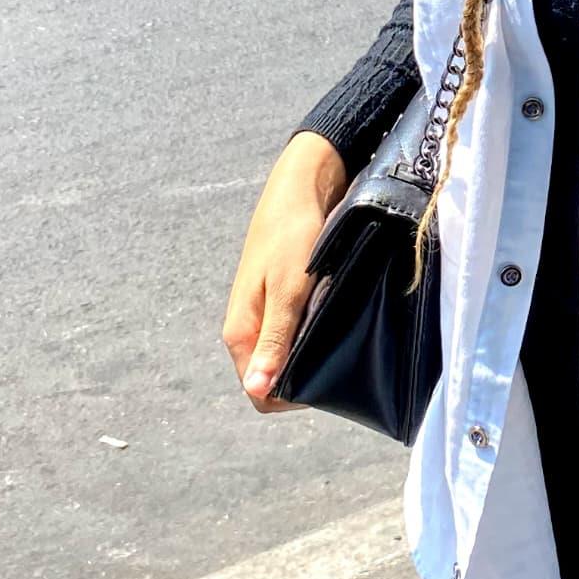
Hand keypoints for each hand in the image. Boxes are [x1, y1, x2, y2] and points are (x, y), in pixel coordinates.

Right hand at [222, 130, 346, 412]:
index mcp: (240, 331)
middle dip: (301, 378)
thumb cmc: (292, 233)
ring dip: (309, 354)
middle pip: (272, 377)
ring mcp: (265, 311)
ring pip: (286, 353)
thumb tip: (257, 390)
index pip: (258, 393)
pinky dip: (313, 332)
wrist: (303, 182)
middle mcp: (249, 326)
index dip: (288, 397)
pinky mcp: (282, 296)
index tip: (323, 380)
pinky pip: (295, 330)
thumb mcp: (287, 290)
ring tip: (338, 337)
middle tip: (336, 357)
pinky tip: (333, 319)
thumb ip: (274, 340)